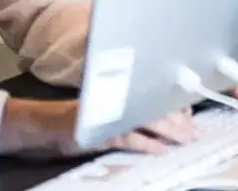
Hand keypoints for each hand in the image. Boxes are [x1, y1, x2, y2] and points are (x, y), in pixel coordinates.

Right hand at [0, 85, 237, 158]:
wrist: (41, 126)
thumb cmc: (77, 119)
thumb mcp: (107, 111)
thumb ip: (133, 110)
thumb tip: (169, 115)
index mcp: (119, 90)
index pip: (152, 92)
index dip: (173, 102)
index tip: (190, 110)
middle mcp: (115, 98)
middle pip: (153, 105)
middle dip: (177, 117)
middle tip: (195, 127)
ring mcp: (107, 114)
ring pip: (145, 119)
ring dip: (169, 130)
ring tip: (187, 137)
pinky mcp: (98, 132)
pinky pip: (128, 137)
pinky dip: (147, 143)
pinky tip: (162, 148)